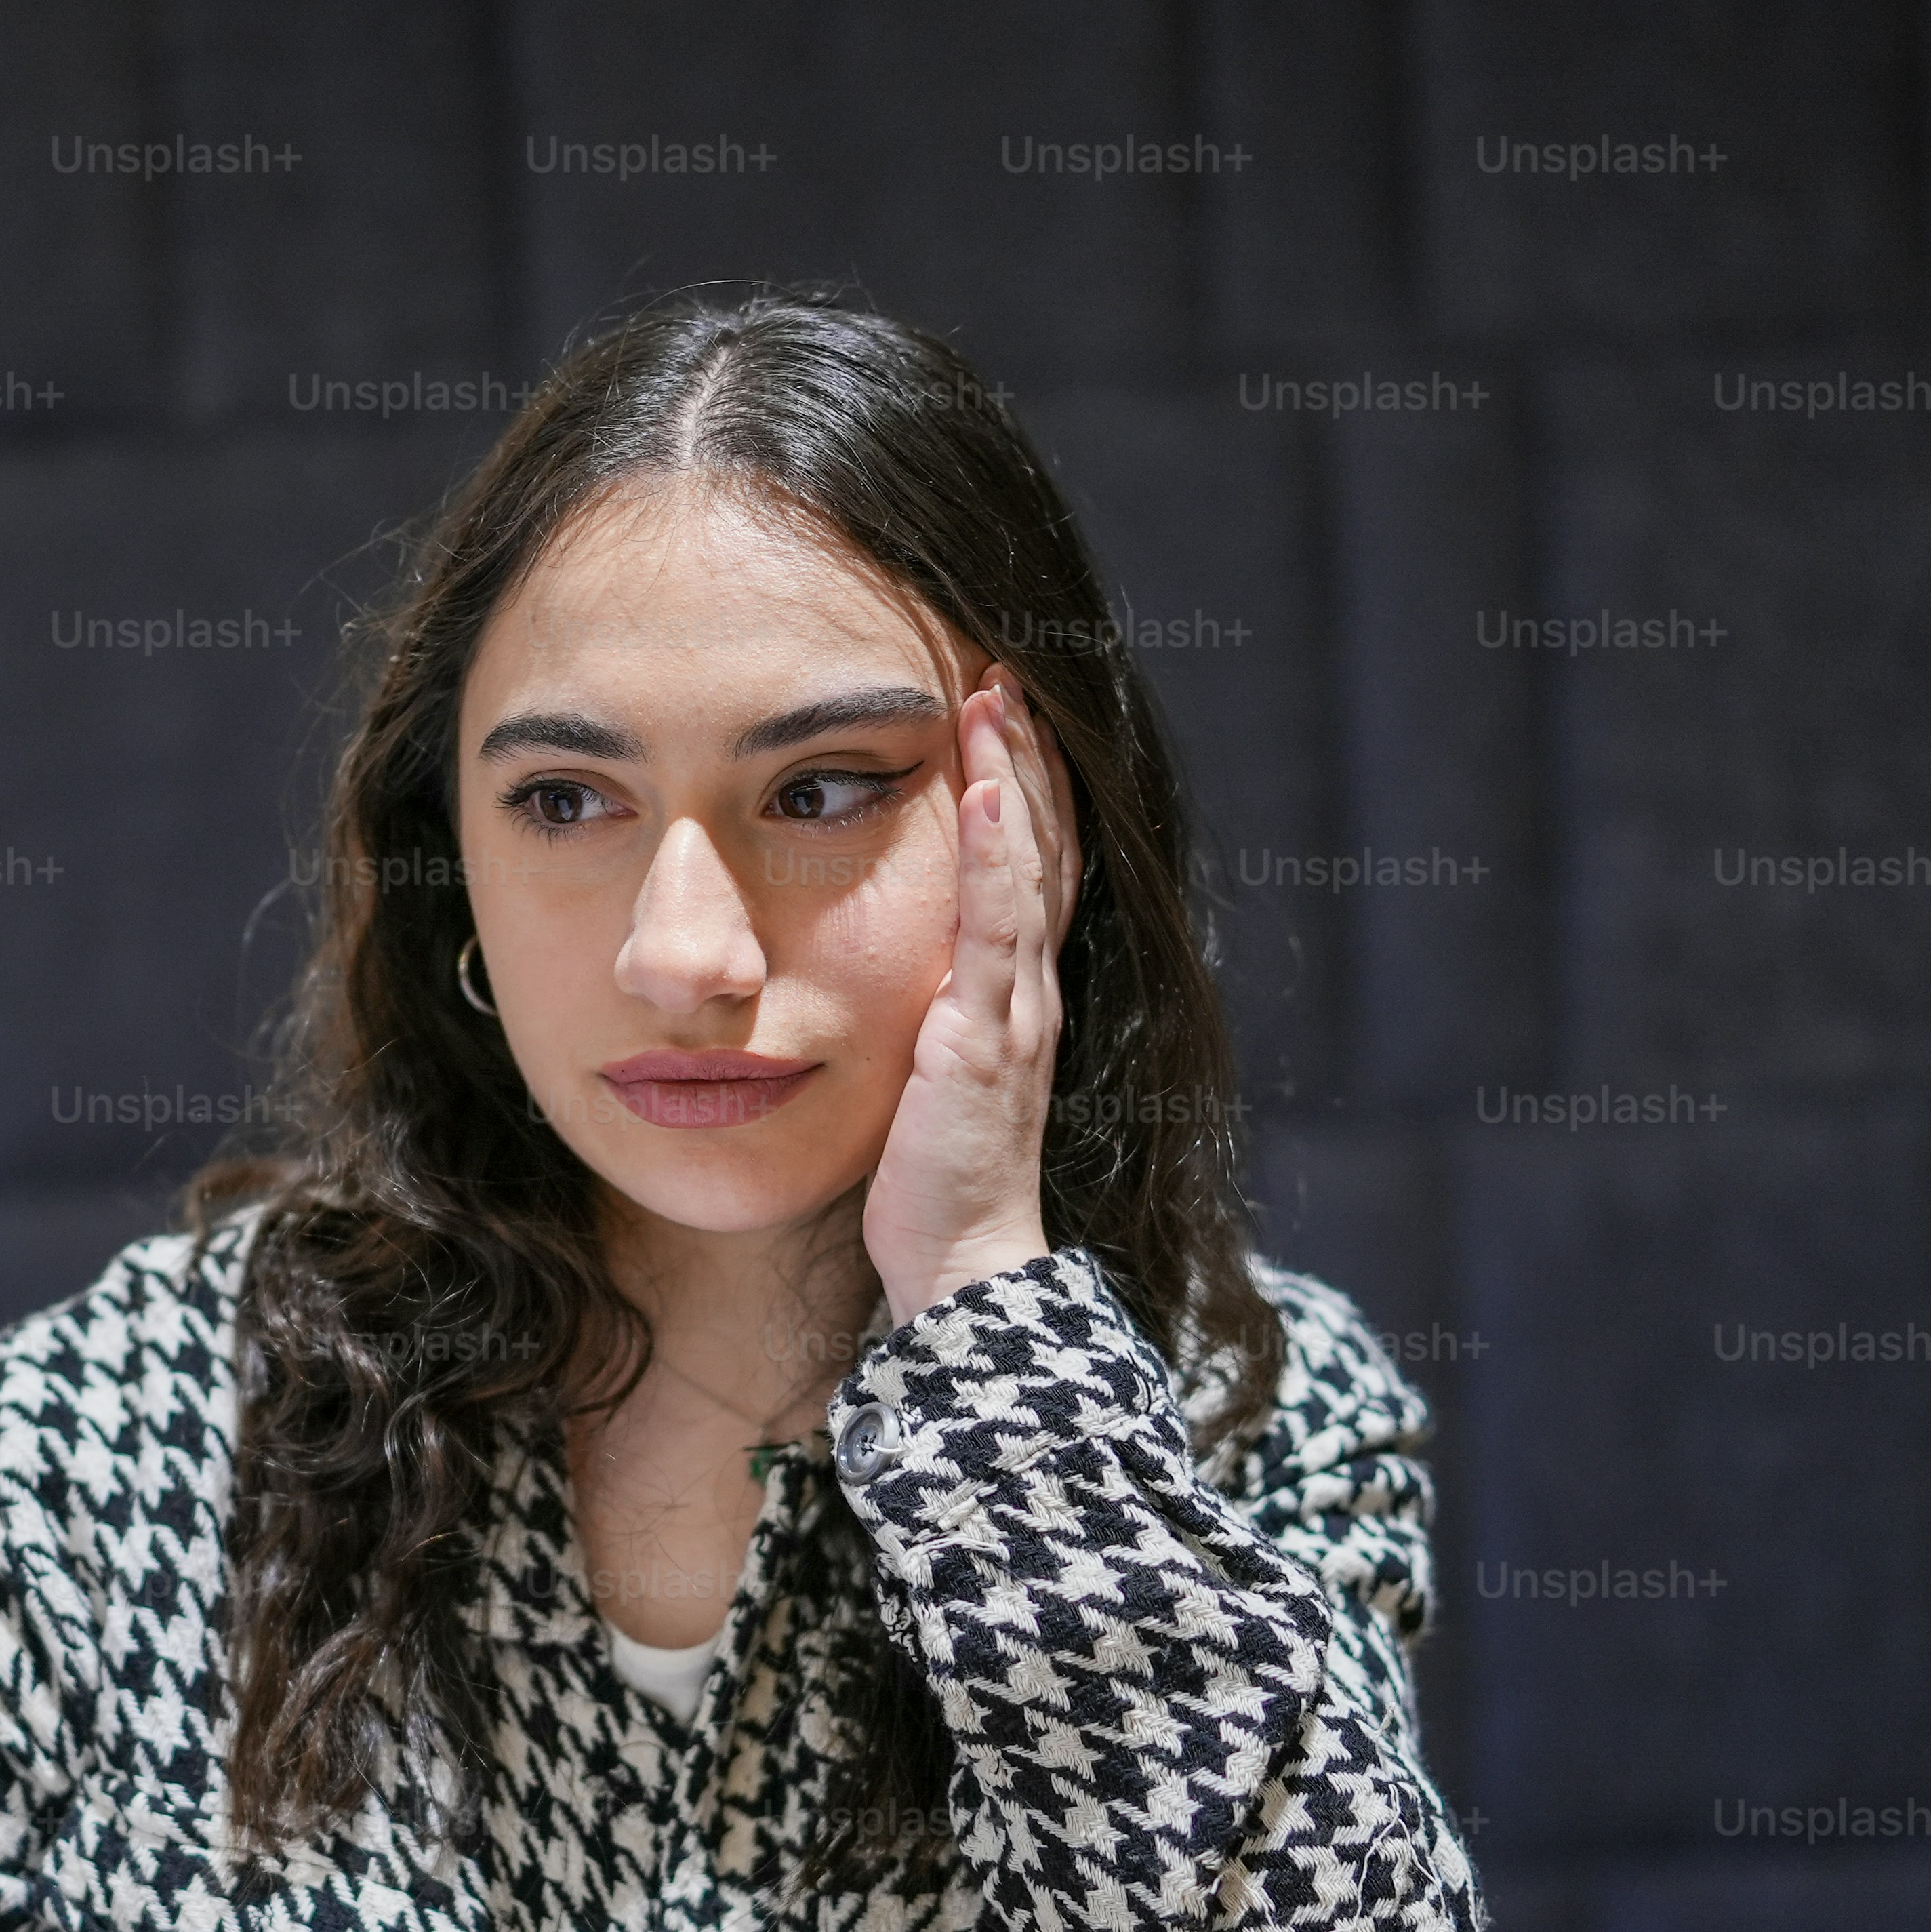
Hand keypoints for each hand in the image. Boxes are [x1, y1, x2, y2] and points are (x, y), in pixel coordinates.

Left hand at [861, 668, 1076, 1322]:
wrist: (962, 1261)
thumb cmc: (933, 1177)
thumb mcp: (924, 1069)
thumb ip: (923, 1011)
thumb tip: (890, 968)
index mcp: (1014, 991)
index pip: (1028, 865)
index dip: (1021, 786)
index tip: (999, 710)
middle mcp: (1029, 987)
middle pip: (1040, 846)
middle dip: (1024, 755)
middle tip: (1004, 670)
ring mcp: (1016, 1008)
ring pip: (1026, 868)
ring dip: (1013, 776)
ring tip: (998, 696)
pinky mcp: (985, 1037)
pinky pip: (996, 931)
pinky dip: (995, 858)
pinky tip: (984, 795)